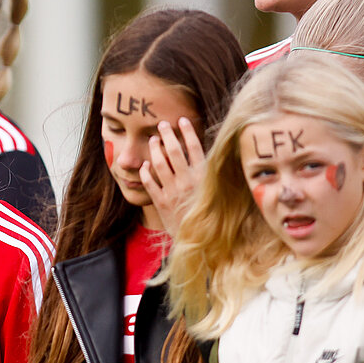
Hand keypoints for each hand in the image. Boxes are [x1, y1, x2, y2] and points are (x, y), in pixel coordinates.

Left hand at [141, 117, 207, 232]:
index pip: (194, 147)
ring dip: (155, 149)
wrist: (199, 242)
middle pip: (174, 151)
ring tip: (153, 140)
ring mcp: (172, 192)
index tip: (182, 120)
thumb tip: (216, 155)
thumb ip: (212, 175)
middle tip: (162, 124)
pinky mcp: (161, 203)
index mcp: (203, 177)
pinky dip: (146, 172)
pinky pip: (149, 183)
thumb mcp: (217, 193)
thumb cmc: (211, 216)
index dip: (187, 132)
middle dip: (167, 134)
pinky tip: (145, 165)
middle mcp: (187, 182)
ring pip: (159, 164)